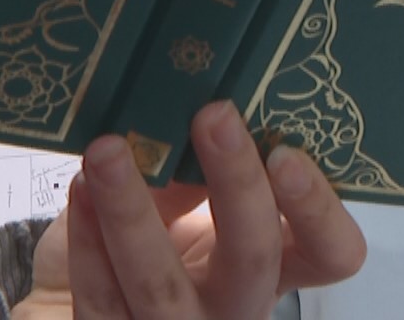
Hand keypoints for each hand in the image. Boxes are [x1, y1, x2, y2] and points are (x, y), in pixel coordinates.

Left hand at [14, 102, 364, 318]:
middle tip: (212, 116)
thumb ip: (199, 167)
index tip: (285, 150)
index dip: (318, 208)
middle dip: (235, 184)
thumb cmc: (147, 240)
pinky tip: (80, 192)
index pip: (333, 252)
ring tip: (108, 151)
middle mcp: (237, 304)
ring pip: (162, 285)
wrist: (71, 304)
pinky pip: (101, 297)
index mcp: (274, 263)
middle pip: (254, 259)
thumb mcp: (185, 202)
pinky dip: (88, 240)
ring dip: (133, 210)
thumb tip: (197, 104)